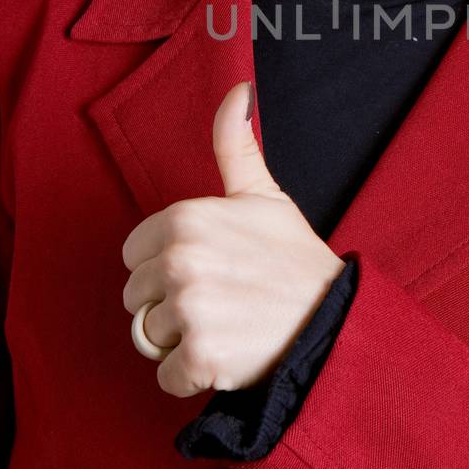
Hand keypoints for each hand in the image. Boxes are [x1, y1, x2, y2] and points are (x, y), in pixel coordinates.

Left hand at [121, 81, 344, 398]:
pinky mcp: (200, 357)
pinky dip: (194, 377)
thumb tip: (237, 91)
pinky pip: (167, 377)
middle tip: (221, 302)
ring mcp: (189, 310)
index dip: (166, 268)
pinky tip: (228, 357)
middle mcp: (180, 260)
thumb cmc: (293, 261)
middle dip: (171, 306)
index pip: (133, 256)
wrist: (335, 321)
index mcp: (184, 218)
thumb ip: (235, 146)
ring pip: (149, 338)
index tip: (209, 270)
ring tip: (226, 326)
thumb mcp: (265, 197)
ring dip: (182, 342)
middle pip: (136, 299)